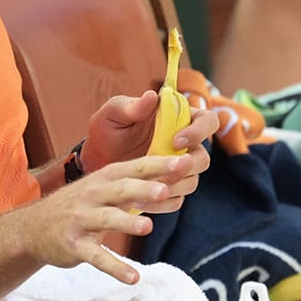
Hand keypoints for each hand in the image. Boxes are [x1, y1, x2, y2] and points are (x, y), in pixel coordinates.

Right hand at [21, 153, 190, 283]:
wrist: (34, 228)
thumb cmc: (81, 205)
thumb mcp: (104, 189)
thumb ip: (136, 185)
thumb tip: (176, 178)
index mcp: (105, 178)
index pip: (136, 168)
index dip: (160, 165)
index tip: (185, 161)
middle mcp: (93, 195)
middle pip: (120, 190)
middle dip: (143, 189)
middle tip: (165, 190)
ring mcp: (81, 220)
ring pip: (106, 219)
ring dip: (126, 223)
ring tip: (148, 227)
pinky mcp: (73, 245)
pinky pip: (96, 257)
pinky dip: (114, 268)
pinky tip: (134, 278)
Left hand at [81, 93, 216, 211]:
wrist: (93, 162)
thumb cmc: (106, 131)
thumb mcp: (112, 114)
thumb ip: (131, 106)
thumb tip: (152, 96)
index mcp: (178, 120)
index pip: (207, 121)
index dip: (198, 132)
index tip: (176, 141)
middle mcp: (185, 146)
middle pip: (203, 157)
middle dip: (187, 167)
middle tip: (161, 171)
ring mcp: (177, 171)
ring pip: (192, 182)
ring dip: (173, 187)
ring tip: (147, 189)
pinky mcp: (168, 190)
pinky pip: (176, 201)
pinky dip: (161, 204)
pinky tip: (140, 203)